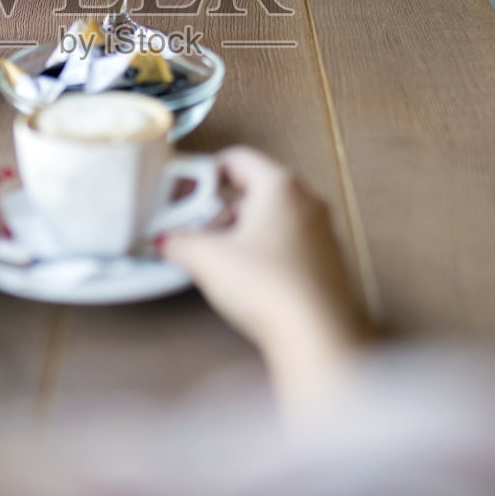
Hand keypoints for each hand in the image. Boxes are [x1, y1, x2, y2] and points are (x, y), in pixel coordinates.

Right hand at [159, 147, 365, 374]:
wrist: (314, 336)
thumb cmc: (272, 288)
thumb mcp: (207, 259)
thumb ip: (179, 242)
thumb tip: (168, 241)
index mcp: (281, 186)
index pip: (238, 159)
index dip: (205, 174)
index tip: (187, 192)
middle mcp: (307, 203)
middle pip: (254, 192)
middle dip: (221, 212)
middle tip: (198, 232)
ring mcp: (321, 234)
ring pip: (272, 220)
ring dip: (242, 235)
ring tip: (220, 262)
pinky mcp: (326, 264)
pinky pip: (287, 246)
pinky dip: (264, 255)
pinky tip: (248, 281)